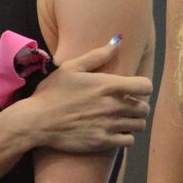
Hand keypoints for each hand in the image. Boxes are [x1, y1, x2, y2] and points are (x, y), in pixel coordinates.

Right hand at [17, 39, 151, 152]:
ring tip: (122, 119)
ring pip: (139, 125)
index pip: (145, 86)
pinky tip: (115, 131)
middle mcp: (113, 106)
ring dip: (134, 121)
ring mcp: (108, 125)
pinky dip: (125, 136)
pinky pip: (129, 141)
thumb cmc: (52, 92)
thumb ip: (98, 55)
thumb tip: (118, 41)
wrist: (36, 121)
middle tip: (127, 105)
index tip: (133, 89)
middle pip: (144, 108)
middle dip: (138, 105)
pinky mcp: (103, 142)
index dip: (142, 87)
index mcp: (108, 85)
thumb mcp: (71, 67)